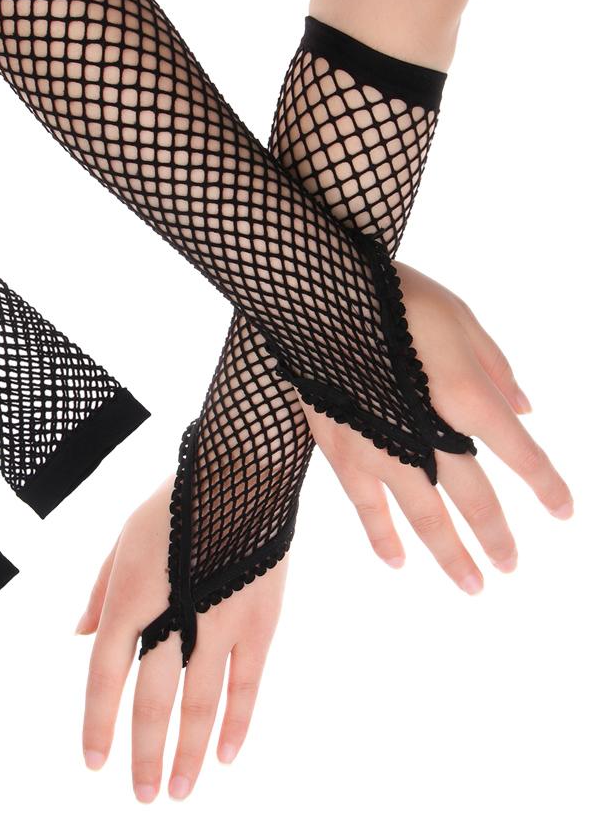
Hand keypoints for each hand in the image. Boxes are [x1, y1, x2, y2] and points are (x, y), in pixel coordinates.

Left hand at [77, 479, 287, 802]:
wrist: (238, 470)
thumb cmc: (174, 504)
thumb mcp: (123, 538)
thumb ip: (101, 591)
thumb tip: (79, 636)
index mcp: (131, 594)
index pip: (105, 674)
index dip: (98, 721)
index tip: (94, 762)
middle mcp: (173, 616)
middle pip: (152, 699)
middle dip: (143, 752)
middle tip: (141, 796)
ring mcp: (220, 621)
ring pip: (200, 703)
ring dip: (187, 752)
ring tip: (177, 791)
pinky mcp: (259, 621)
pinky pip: (247, 684)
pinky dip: (237, 723)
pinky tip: (225, 756)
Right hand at [306, 261, 572, 591]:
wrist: (314, 293)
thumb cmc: (391, 295)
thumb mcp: (458, 316)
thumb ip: (495, 367)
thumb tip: (526, 409)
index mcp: (465, 398)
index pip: (520, 455)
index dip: (547, 485)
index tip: (565, 513)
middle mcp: (428, 435)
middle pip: (474, 499)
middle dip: (497, 535)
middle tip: (510, 567)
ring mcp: (382, 449)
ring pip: (423, 516)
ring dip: (450, 553)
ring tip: (472, 585)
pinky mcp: (342, 449)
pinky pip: (366, 505)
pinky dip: (383, 535)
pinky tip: (398, 561)